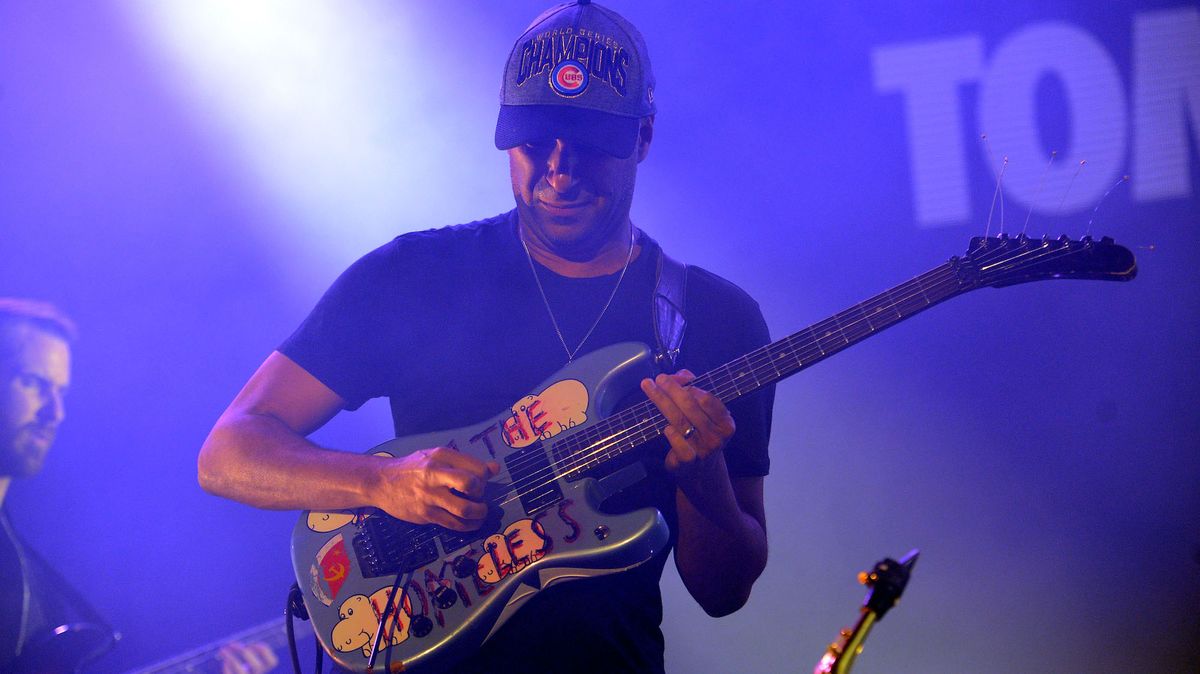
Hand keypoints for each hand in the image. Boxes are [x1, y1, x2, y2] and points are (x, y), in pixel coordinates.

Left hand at [218, 641, 277, 673]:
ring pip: (242, 672)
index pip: (272, 662)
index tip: (254, 643)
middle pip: (257, 666)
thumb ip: (247, 655)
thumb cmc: (242, 670)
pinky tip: (225, 661)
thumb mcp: (249, 663)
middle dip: (246, 653)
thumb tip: (235, 644)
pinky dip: (226, 667)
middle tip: (234, 644)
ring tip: (223, 650)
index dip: (265, 651)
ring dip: (232, 658)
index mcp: (263, 670)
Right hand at [374, 447, 498, 530]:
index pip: (476, 466)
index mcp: (440, 456)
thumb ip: (464, 462)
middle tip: (478, 496)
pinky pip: (453, 524)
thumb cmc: (412, 468)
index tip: (481, 481)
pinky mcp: (425, 514)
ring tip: (480, 513)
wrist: (380, 482)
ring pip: (464, 509)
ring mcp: (429, 496)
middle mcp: (435, 474)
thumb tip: (495, 468)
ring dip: (479, 514)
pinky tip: (471, 523)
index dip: (485, 476)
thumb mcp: (436, 456)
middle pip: (471, 484)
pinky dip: (467, 526)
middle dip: (481, 493)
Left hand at [640, 370, 735, 486]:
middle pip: (690, 407)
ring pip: (680, 421)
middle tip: (658, 379)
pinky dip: (671, 434)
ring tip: (650, 388)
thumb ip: (695, 391)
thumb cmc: (701, 436)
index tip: (673, 379)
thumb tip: (682, 375)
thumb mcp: (705, 415)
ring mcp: (703, 450)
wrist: (702, 473)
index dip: (689, 386)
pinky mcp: (688, 461)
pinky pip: (678, 443)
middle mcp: (716, 436)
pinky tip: (666, 427)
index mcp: (725, 423)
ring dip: (662, 401)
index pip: (707, 399)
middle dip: (672, 389)